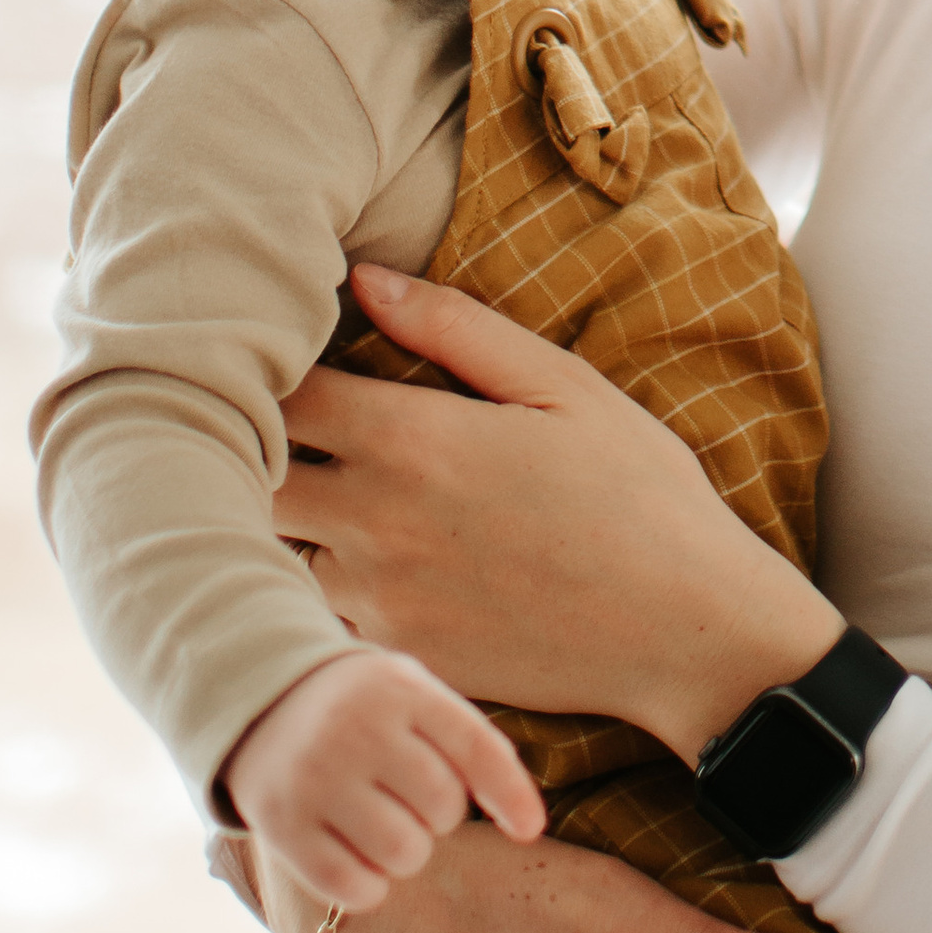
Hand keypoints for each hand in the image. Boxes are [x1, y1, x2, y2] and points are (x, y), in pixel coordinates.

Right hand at [220, 648, 546, 912]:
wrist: (263, 702)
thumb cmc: (366, 710)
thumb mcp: (415, 696)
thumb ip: (469, 744)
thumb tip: (529, 825)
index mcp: (399, 690)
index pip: (475, 747)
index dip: (511, 794)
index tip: (531, 830)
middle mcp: (354, 729)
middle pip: (442, 807)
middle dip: (439, 816)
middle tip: (409, 800)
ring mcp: (313, 778)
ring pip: (402, 852)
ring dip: (408, 853)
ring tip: (387, 827)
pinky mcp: (280, 825)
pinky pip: (350, 886)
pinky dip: (369, 887)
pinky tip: (360, 859)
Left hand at [277, 268, 840, 757]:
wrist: (683, 629)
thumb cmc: (639, 495)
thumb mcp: (564, 388)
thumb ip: (457, 329)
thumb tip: (364, 278)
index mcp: (413, 438)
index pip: (281, 391)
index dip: (268, 369)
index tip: (280, 359)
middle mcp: (375, 519)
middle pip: (248, 475)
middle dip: (248, 445)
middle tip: (271, 424)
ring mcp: (377, 597)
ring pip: (267, 550)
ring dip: (275, 519)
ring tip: (305, 491)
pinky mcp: (392, 654)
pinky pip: (308, 615)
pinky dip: (306, 587)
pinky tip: (351, 564)